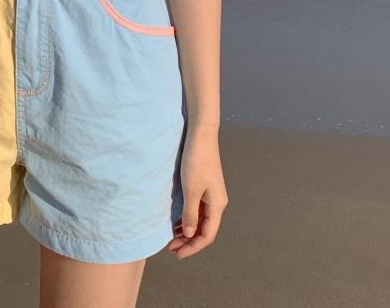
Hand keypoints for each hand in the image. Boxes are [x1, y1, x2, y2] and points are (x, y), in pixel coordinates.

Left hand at [165, 124, 227, 258]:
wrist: (201, 135)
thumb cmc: (196, 161)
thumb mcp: (191, 189)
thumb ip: (190, 213)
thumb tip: (189, 234)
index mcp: (217, 205)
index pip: (207, 235)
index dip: (193, 247)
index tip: (178, 254)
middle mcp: (217, 202)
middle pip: (204, 229)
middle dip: (189, 241)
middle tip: (171, 248)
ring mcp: (212, 194)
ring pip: (200, 220)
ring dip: (187, 230)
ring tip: (171, 237)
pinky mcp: (205, 187)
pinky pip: (198, 209)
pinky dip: (188, 218)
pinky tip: (177, 221)